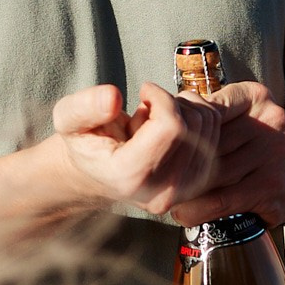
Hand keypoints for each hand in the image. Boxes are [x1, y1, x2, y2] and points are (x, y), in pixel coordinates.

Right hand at [47, 82, 219, 213]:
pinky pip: (217, 134)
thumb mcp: (68, 118)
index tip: (143, 91)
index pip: (170, 126)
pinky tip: (173, 127)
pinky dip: (198, 118)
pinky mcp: (201, 184)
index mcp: (130, 178)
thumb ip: (84, 106)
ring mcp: (186, 192)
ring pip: (209, 126)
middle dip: (172, 103)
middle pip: (193, 125)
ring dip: (186, 110)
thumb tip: (112, 98)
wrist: (99, 172)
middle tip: (147, 110)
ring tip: (157, 120)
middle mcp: (163, 192)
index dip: (160, 97)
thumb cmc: (85, 141)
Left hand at [163, 81, 284, 228]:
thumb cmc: (253, 148)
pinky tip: (183, 212)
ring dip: (181, 189)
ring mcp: (273, 156)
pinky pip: (221, 200)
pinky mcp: (270, 188)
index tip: (156, 140)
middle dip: (175, 161)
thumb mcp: (238, 118)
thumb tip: (154, 117)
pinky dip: (197, 209)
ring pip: (210, 174)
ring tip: (160, 195)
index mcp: (256, 98)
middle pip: (207, 143)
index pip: (207, 109)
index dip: (178, 128)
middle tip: (150, 173)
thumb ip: (205, 114)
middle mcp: (269, 122)